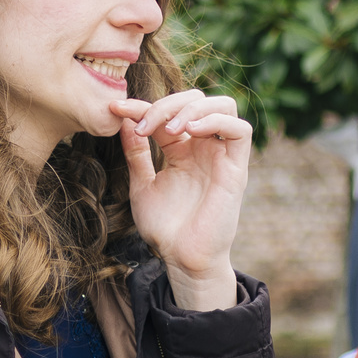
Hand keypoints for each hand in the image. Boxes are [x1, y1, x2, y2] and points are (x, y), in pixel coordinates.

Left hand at [113, 90, 251, 310]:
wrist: (182, 258)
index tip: (116, 110)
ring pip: (224, 105)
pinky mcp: (237, 169)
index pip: (168, 113)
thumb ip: (136, 153)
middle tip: (145, 124)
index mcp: (183, 150)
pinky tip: (190, 132)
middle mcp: (205, 148)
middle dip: (168, 103)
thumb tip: (124, 119)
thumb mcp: (142, 185)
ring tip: (168, 130)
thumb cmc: (165, 228)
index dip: (142, 106)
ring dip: (192, 108)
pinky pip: (240, 130)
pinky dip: (216, 121)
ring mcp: (222, 156)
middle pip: (197, 100)